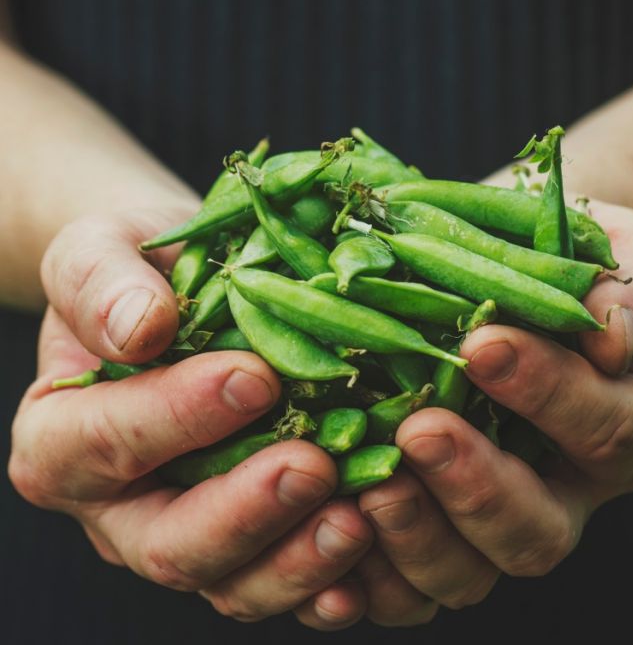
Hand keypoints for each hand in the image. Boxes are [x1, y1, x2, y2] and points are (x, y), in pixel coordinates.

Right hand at [8, 208, 373, 628]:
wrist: (177, 295)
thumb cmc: (136, 272)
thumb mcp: (100, 249)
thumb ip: (101, 283)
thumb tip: (138, 327)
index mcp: (63, 439)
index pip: (105, 442)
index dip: (176, 418)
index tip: (253, 378)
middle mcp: (120, 505)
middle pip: (169, 543)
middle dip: (244, 511)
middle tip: (311, 466)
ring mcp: (185, 530)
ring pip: (231, 581)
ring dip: (296, 560)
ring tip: (357, 518)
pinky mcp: (245, 542)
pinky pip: (280, 579)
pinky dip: (324, 575)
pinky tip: (370, 544)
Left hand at [302, 200, 632, 626]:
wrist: (513, 273)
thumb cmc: (559, 256)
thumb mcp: (612, 251)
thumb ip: (629, 288)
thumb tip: (612, 331)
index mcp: (619, 425)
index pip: (604, 428)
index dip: (549, 394)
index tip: (483, 344)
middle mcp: (563, 490)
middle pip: (537, 530)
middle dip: (478, 485)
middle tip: (420, 429)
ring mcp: (492, 523)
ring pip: (470, 572)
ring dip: (418, 538)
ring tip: (372, 486)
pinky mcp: (435, 534)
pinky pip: (408, 586)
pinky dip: (372, 575)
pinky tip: (334, 529)